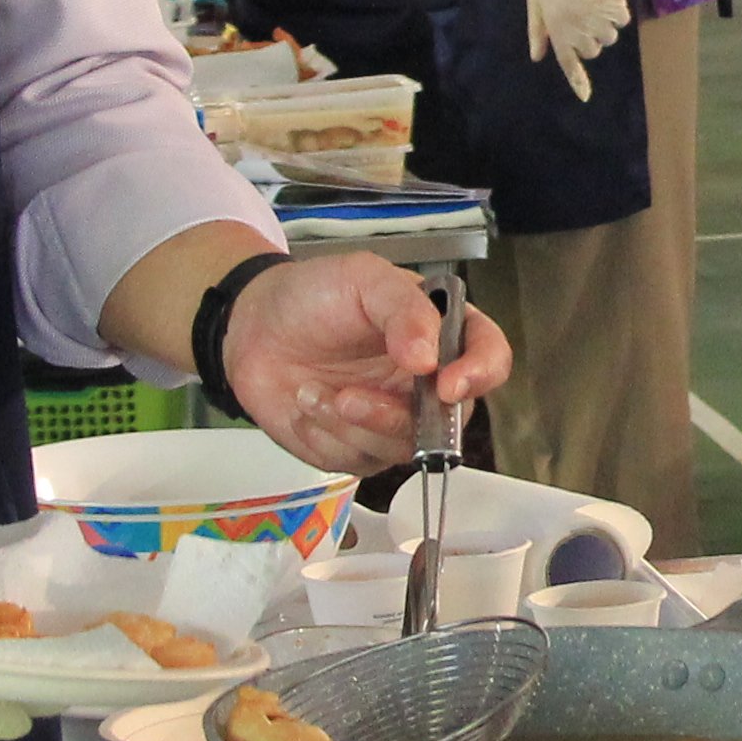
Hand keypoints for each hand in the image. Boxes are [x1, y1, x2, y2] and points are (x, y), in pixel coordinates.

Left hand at [221, 252, 512, 473]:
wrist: (252, 327)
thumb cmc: (314, 295)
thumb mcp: (364, 279)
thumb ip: (404, 309)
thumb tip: (429, 358)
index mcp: (442, 336)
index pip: (489, 359)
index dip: (479, 375)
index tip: (446, 384)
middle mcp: (427, 384)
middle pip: (449, 421)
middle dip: (394, 415)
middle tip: (348, 397)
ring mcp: (393, 421)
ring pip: (400, 448)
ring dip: (351, 425)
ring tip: (310, 391)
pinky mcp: (357, 449)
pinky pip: (358, 461)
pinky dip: (326, 435)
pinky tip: (305, 404)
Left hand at [526, 0, 629, 98]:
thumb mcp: (535, 0)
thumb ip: (536, 31)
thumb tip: (537, 57)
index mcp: (556, 28)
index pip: (568, 62)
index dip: (578, 82)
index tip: (585, 97)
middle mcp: (578, 27)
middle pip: (592, 51)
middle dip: (588, 40)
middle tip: (581, 16)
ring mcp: (598, 17)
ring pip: (608, 39)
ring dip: (604, 27)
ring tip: (594, 4)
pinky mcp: (615, 4)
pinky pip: (621, 22)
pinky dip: (616, 14)